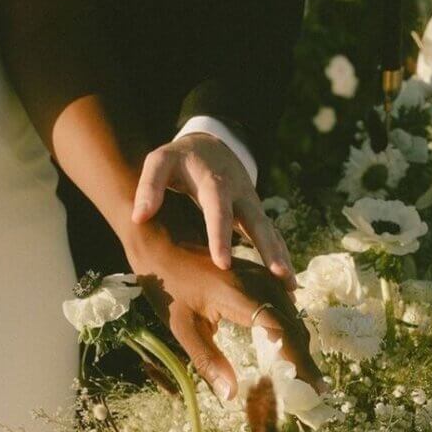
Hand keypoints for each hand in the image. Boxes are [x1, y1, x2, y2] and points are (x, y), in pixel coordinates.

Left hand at [122, 209, 323, 400]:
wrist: (164, 240)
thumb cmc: (168, 285)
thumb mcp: (182, 327)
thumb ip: (208, 360)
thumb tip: (231, 396)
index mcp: (242, 297)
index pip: (284, 335)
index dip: (302, 364)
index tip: (316, 388)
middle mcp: (260, 283)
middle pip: (294, 326)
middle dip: (306, 359)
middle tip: (316, 389)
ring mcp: (263, 275)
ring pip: (293, 314)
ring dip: (301, 344)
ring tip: (307, 374)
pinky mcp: (261, 273)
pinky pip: (285, 303)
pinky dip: (292, 327)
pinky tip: (291, 347)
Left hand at [131, 133, 295, 289]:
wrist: (210, 144)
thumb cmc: (180, 158)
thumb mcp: (160, 161)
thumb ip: (149, 186)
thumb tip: (140, 217)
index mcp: (214, 183)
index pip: (218, 211)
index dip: (220, 237)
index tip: (222, 264)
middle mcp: (239, 194)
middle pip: (257, 222)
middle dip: (268, 249)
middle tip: (277, 275)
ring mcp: (251, 204)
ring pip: (270, 231)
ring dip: (281, 257)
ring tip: (291, 287)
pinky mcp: (255, 214)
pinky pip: (271, 236)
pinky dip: (281, 256)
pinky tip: (288, 283)